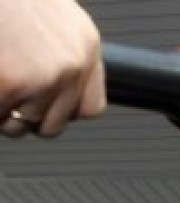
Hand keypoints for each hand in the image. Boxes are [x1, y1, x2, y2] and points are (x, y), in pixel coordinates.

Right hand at [0, 0, 105, 137]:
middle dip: (27, 117)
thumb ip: (64, 53)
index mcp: (87, 47)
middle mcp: (72, 67)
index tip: (45, 104)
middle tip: (8, 97)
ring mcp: (43, 78)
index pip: (89, 109)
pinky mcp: (12, 82)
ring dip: (1, 113)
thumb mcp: (56, 18)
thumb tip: (59, 89)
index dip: (63, 111)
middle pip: (53, 125)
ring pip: (20, 125)